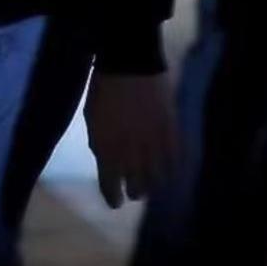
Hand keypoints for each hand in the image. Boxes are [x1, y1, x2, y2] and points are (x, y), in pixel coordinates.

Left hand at [84, 70, 178, 208]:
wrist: (129, 63)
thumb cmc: (103, 90)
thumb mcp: (92, 121)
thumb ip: (100, 145)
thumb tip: (109, 161)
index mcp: (106, 149)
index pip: (110, 186)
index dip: (113, 198)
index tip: (116, 202)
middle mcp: (130, 152)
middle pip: (137, 186)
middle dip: (136, 191)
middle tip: (137, 191)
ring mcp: (152, 143)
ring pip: (158, 177)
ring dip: (155, 183)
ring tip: (155, 183)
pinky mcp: (171, 131)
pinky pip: (174, 158)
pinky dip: (173, 167)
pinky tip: (172, 170)